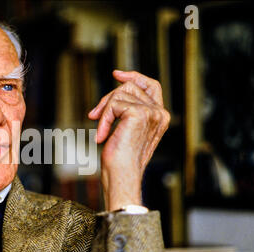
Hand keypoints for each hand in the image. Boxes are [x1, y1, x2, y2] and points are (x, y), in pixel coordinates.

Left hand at [88, 70, 169, 210]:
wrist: (122, 176)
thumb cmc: (121, 160)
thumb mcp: (125, 131)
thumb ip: (125, 112)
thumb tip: (109, 98)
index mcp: (160, 117)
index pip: (151, 86)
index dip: (134, 77)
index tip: (116, 74)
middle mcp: (160, 113)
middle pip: (130, 87)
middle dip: (108, 98)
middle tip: (93, 115)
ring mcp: (151, 112)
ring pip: (120, 94)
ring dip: (104, 110)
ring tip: (101, 131)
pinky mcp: (139, 114)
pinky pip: (113, 104)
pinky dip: (103, 119)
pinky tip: (102, 136)